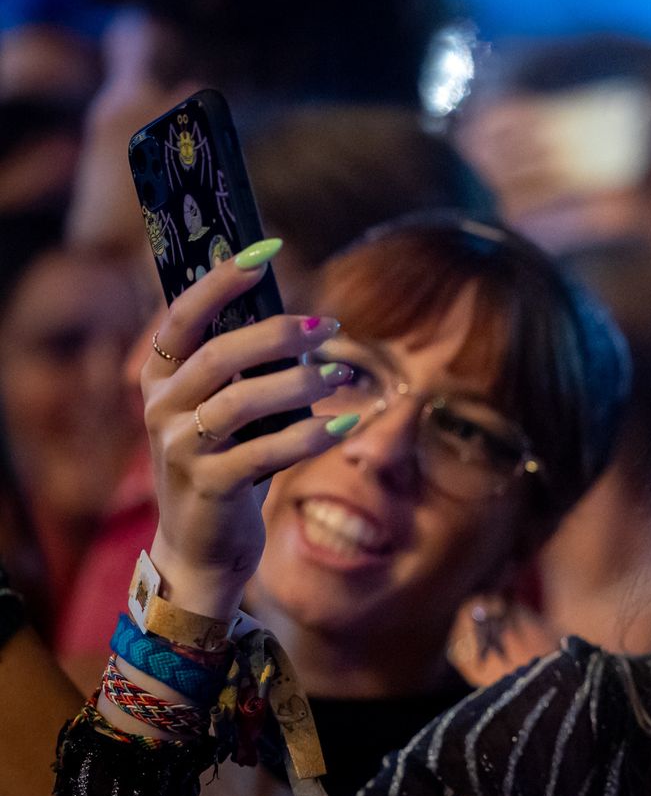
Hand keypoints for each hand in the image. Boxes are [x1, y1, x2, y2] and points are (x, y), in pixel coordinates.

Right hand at [141, 244, 354, 616]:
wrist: (203, 547)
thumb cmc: (226, 462)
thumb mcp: (228, 409)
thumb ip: (246, 370)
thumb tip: (300, 323)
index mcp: (161, 377)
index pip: (182, 315)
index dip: (221, 280)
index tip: (266, 248)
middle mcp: (161, 408)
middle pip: (219, 354)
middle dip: (277, 333)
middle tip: (328, 326)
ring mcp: (181, 448)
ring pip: (242, 402)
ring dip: (300, 383)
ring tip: (343, 377)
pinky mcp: (209, 485)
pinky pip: (265, 451)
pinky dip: (310, 435)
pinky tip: (345, 423)